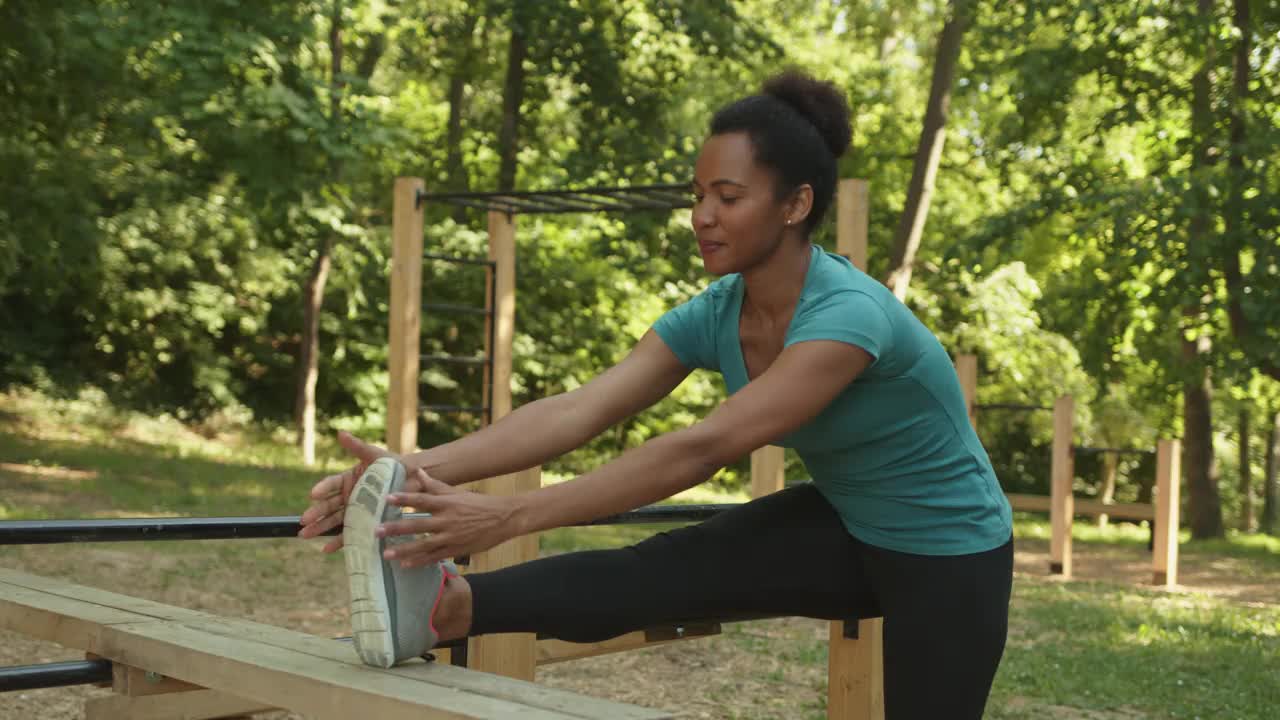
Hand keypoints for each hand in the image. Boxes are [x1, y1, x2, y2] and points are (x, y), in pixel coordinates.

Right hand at [298, 431, 399, 551]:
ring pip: (334, 520)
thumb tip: (340, 433)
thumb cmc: (392, 465)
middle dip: (315, 513)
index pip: (331, 484)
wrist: (412, 481)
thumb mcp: (375, 455)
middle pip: (328, 505)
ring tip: (304, 535)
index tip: (313, 494)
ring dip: (319, 528)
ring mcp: (354, 510)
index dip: (322, 489)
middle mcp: (348, 495)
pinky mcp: (363, 523)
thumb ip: (357, 447)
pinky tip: (326, 549)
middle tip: (303, 521)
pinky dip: (338, 541)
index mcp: (348, 479)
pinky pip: (349, 533)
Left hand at [376, 473, 523, 566]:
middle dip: (396, 528)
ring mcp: (451, 536)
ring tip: (386, 553)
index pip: (422, 500)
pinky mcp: (456, 550)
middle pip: (417, 524)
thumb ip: (435, 485)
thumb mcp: (457, 493)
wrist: (504, 518)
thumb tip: (417, 471)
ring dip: (404, 549)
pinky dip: (420, 561)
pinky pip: (435, 557)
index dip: (404, 499)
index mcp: (447, 503)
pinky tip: (405, 565)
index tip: (387, 498)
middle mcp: (447, 520)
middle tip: (376, 531)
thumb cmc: (478, 504)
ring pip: (423, 544)